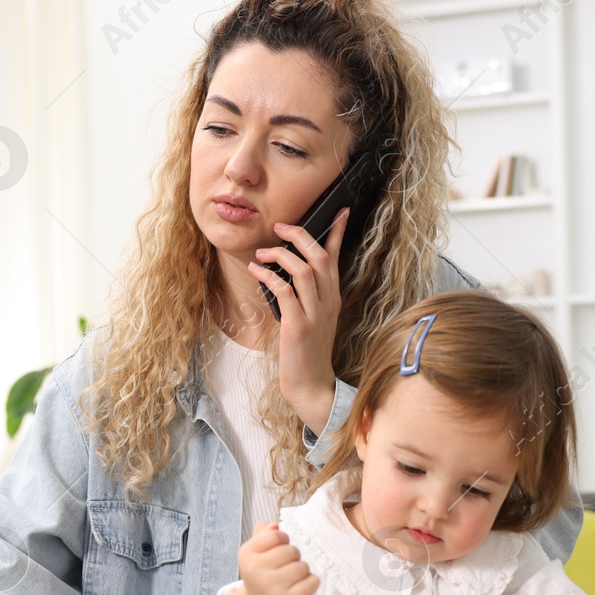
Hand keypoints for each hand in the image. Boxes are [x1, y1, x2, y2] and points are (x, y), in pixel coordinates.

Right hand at [237, 522, 319, 594]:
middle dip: (293, 556)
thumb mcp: (255, 552)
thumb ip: (263, 534)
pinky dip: (311, 582)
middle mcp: (256, 570)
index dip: (283, 539)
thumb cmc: (261, 574)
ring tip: (291, 577)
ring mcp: (272, 587)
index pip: (275, 535)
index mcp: (247, 553)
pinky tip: (301, 585)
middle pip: (291, 550)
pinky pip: (312, 581)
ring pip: (303, 566)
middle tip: (285, 565)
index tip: (280, 546)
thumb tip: (274, 525)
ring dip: (302, 570)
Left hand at [250, 207, 349, 434]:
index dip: (336, 232)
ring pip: (305, 270)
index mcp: (333, 298)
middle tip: (279, 226)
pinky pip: (284, 292)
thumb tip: (286, 271)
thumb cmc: (306, 351)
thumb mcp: (312, 318)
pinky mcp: (298, 326)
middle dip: (300, 235)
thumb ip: (306, 295)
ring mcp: (315, 314)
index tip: (339, 210)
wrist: (311, 384)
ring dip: (281, 255)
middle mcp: (328, 302)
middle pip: (320, 257)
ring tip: (261, 253)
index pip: (336, 258)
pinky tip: (255, 271)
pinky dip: (269, 277)